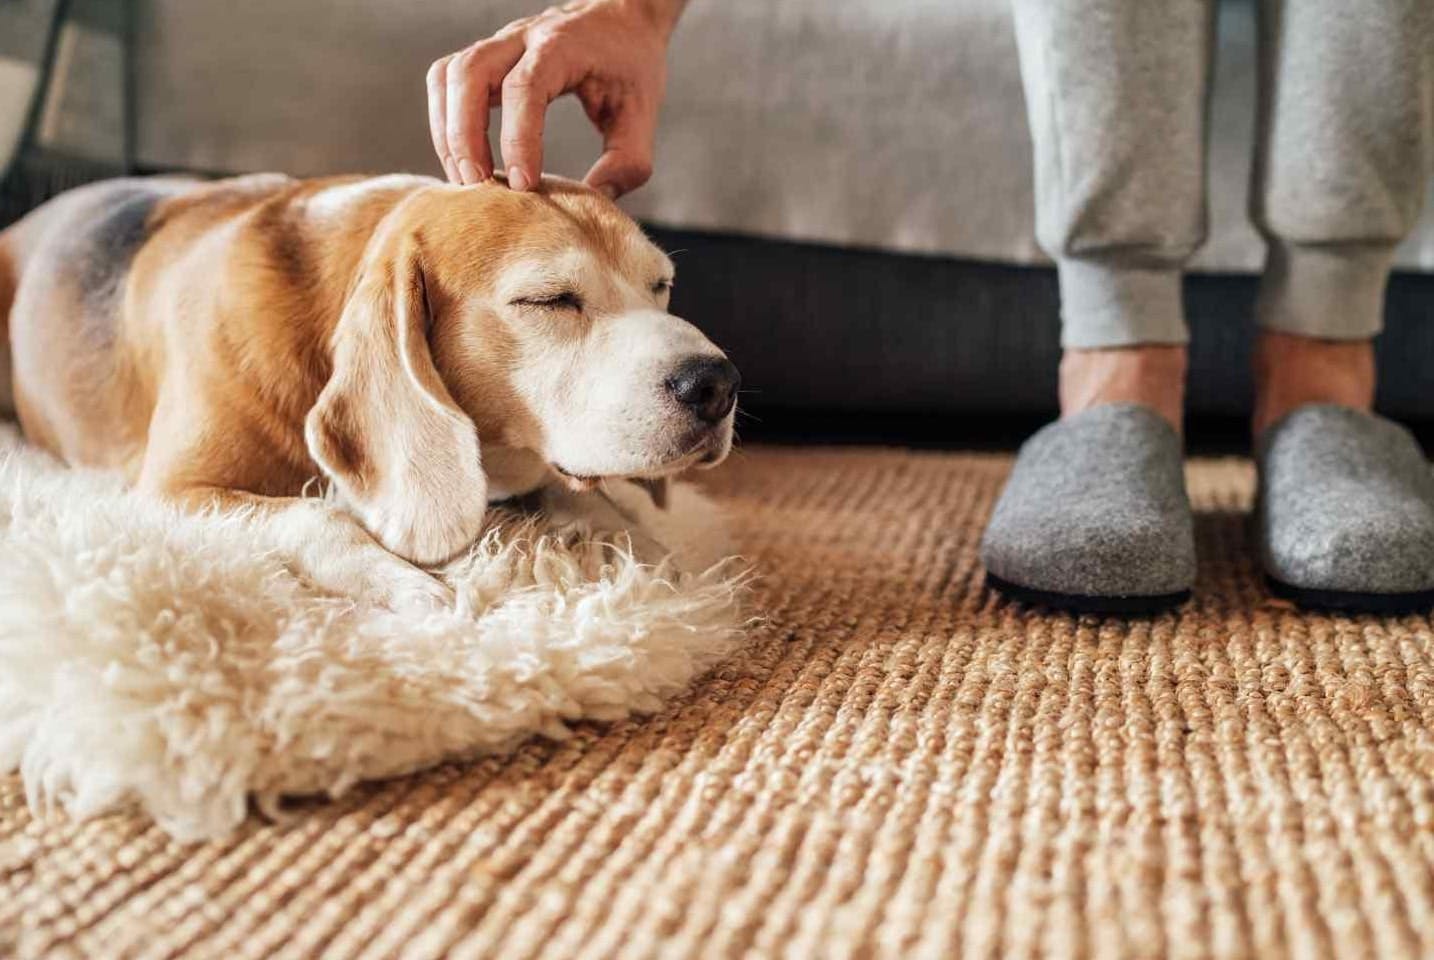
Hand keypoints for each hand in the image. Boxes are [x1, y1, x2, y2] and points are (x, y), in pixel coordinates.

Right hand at [427, 0, 684, 197]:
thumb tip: (591, 200)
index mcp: (562, 46)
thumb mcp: (642, 112)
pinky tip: (464, 156)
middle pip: (470, 74)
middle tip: (478, 186)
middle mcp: (523, 37)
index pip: (525, 87)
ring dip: (448, 130)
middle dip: (465, 135)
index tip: (523, 184)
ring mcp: (499, 44)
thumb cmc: (632, 64)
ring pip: (449, 75)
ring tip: (466, 178)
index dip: (518, 138)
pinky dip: (445, 120)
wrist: (624, 16)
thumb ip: (626, 161)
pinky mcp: (487, 57)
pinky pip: (447, 80)